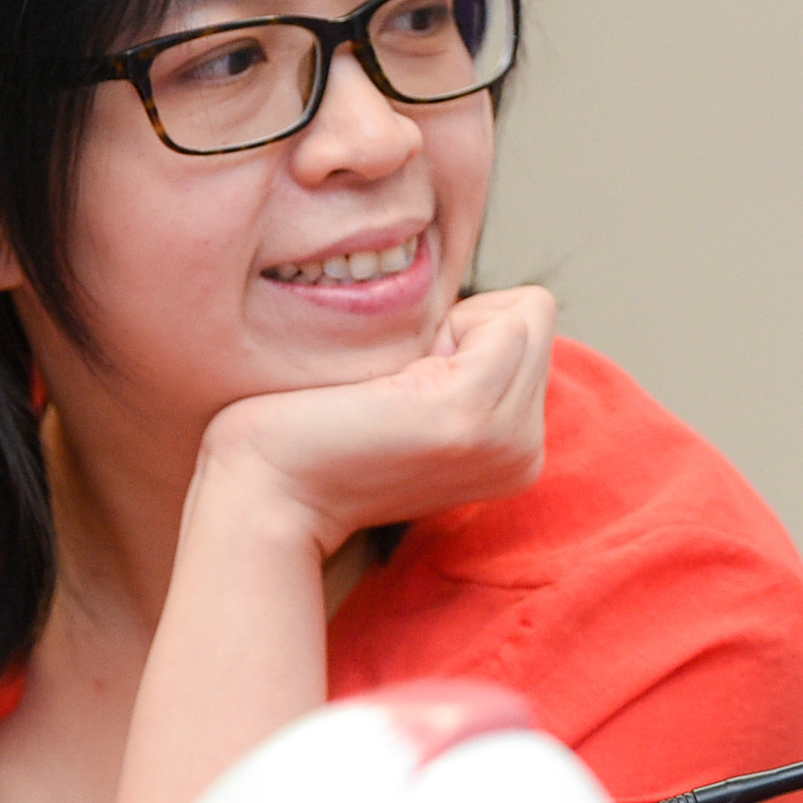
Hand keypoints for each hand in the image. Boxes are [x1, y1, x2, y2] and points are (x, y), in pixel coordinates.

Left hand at [197, 285, 556, 553]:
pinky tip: (391, 384)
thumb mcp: (418, 402)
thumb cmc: (317, 434)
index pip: (533, 334)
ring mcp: (506, 437)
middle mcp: (526, 452)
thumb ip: (467, 369)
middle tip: (396, 386)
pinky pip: (504, 320)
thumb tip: (495, 309)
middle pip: (535, 321)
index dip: (465, 335)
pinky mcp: (470, 411)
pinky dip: (443, 325)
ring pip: (525, 316)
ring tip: (394, 388)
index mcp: (518, 453)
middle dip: (464, 326)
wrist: (268, 493)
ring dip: (450, 327)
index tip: (406, 386)